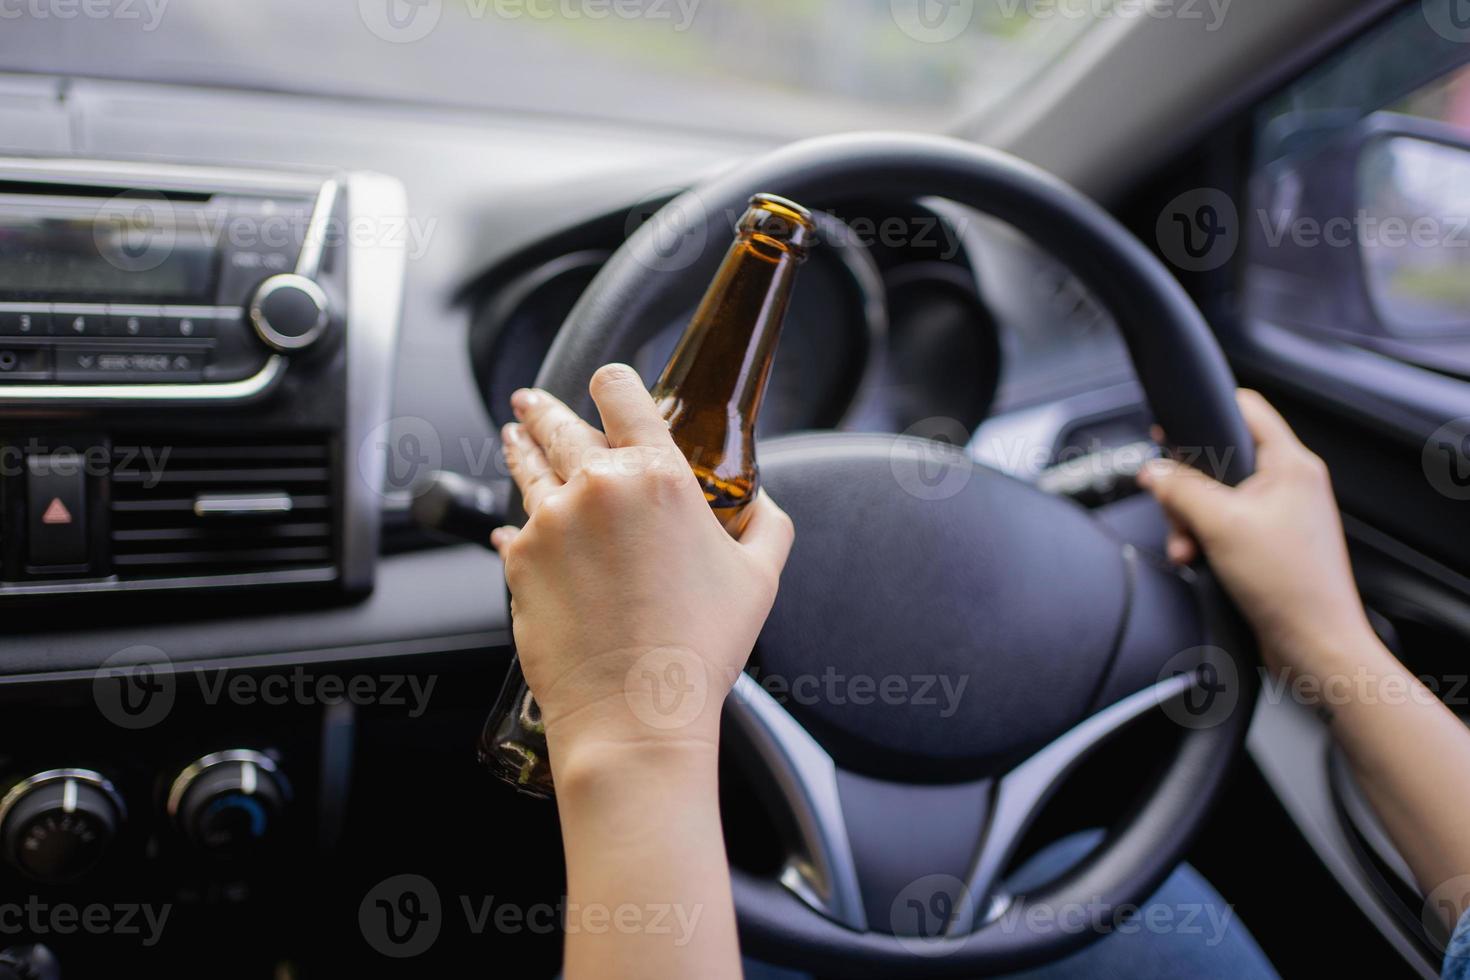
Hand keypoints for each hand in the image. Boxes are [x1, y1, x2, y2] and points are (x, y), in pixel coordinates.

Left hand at [492, 363, 794, 760]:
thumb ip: (767, 523)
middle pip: (559, 425)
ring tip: (513, 437)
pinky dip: (517, 523)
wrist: (635, 712)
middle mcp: (597, 486)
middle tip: (533, 404)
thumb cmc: (699, 648)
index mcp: (658, 476)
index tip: (607, 382)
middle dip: (545, 409)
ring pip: (527, 467)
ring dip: (520, 447)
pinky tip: (514, 525)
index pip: (622, 394)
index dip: (613, 381)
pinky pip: (513, 527)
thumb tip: (761, 504)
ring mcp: (549, 522)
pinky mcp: (518, 561)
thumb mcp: (760, 576)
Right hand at [1136, 389, 1374, 676]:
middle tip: (1177, 513)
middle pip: (1220, 460)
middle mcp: (1290, 484)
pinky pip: (1225, 526)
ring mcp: (1281, 515)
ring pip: (1217, 497)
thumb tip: (1153, 470)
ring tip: (1188, 548)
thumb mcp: (1221, 524)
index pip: (1246, 409)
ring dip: (1191, 521)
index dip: (1204, 413)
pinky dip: (1204, 540)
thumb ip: (1180, 489)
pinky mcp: (1270, 544)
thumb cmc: (1290, 586)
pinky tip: (1197, 560)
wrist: (1315, 645)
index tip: (1170, 431)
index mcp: (1291, 464)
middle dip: (1187, 489)